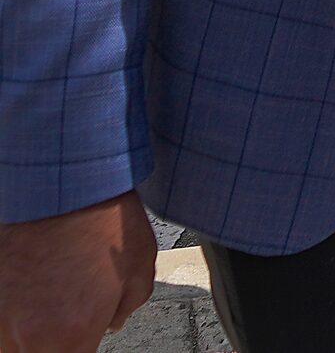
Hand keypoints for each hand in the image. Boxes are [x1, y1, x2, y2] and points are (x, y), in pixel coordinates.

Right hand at [0, 193, 155, 352]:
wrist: (60, 181)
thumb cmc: (101, 218)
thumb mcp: (138, 269)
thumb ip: (125, 309)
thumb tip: (112, 323)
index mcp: (69, 335)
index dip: (83, 348)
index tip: (86, 340)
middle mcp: (25, 334)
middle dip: (56, 343)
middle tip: (68, 320)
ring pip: (10, 345)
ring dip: (27, 334)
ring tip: (48, 304)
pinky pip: (0, 320)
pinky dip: (12, 314)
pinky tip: (30, 291)